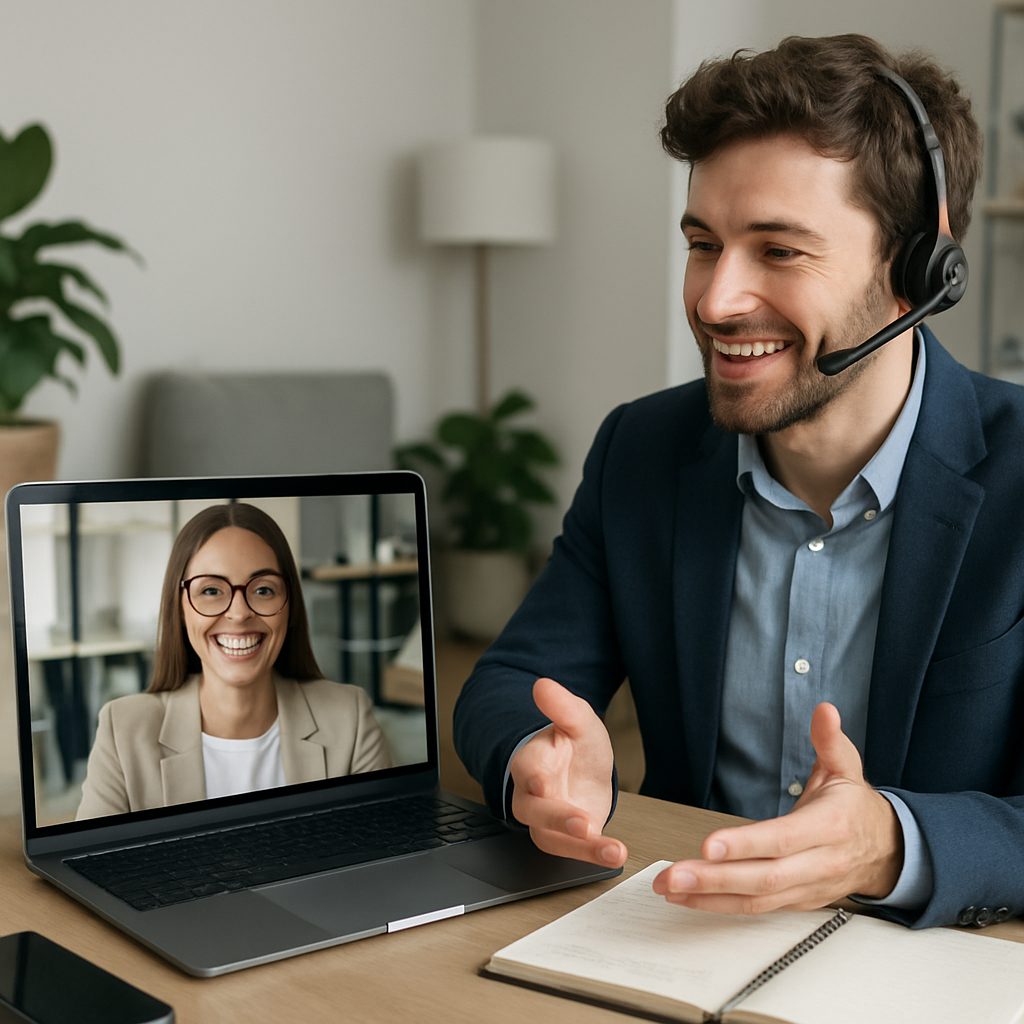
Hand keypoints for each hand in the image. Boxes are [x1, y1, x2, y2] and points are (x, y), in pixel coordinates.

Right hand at [509, 677, 626, 867]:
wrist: (582, 770)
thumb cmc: (575, 745)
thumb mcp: (579, 721)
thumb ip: (563, 707)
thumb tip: (543, 684)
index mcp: (532, 760)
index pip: (526, 768)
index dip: (532, 777)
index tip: (540, 783)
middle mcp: (532, 794)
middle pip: (532, 809)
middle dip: (555, 818)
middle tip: (582, 824)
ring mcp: (545, 819)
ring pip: (549, 837)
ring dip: (580, 846)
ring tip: (612, 850)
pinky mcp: (563, 838)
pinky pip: (572, 851)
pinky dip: (593, 855)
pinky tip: (615, 853)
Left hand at [652, 702, 902, 913]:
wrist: (888, 851)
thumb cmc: (856, 807)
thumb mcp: (847, 767)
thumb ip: (830, 740)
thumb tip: (824, 711)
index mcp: (830, 827)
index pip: (783, 839)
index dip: (746, 844)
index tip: (709, 845)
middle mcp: (818, 864)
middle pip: (764, 877)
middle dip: (715, 878)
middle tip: (673, 875)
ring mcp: (807, 888)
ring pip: (757, 899)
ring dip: (709, 897)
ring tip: (670, 887)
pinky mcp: (796, 902)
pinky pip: (756, 908)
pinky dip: (719, 905)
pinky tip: (688, 898)